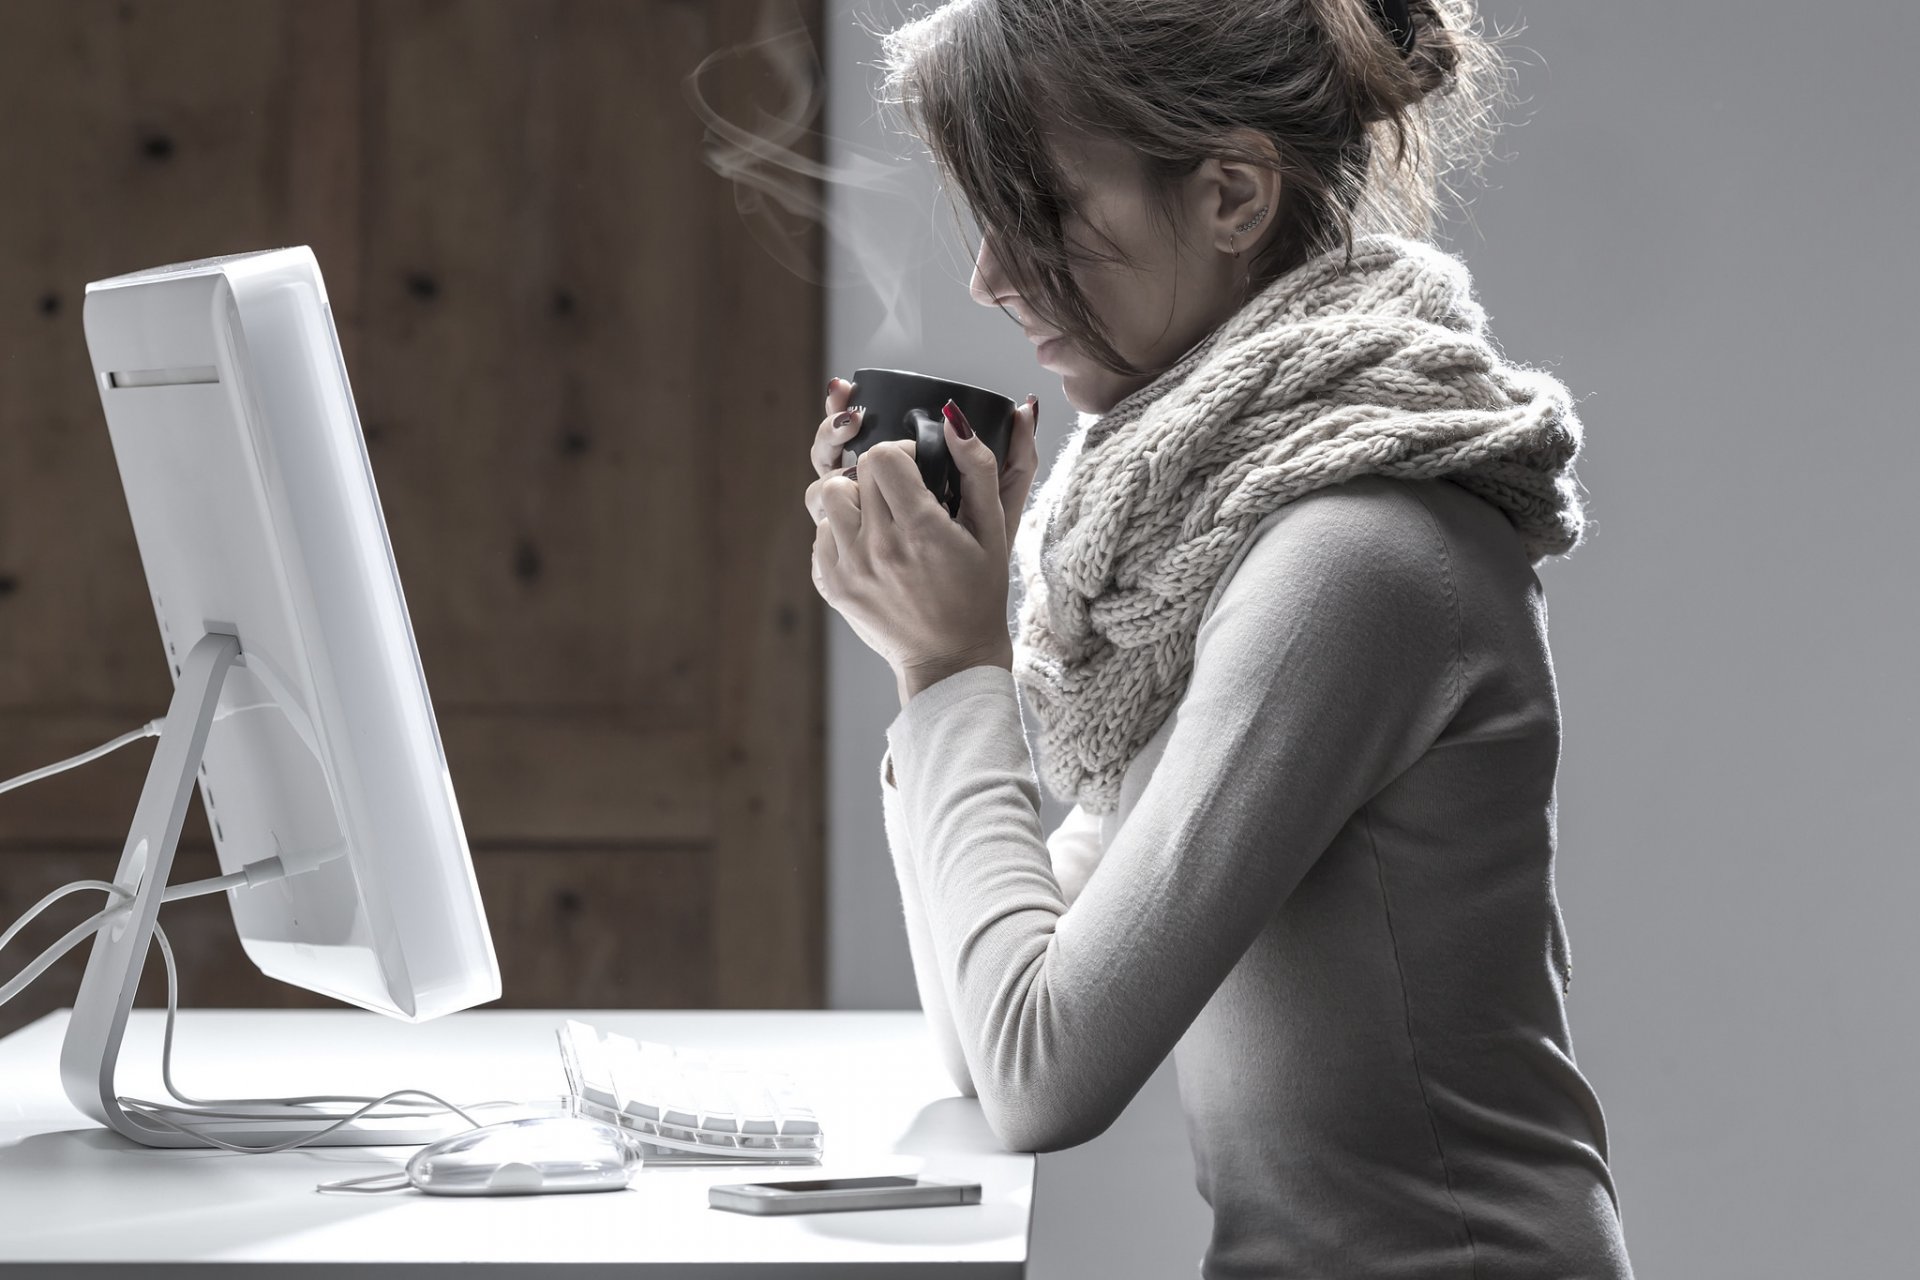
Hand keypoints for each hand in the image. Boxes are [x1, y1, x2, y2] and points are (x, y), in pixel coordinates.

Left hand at [806, 390, 1023, 688]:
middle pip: (855, 471)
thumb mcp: (994, 529)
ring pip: (826, 495)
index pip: (882, 456)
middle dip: (880, 472)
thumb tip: (955, 417)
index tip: (917, 468)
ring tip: (880, 514)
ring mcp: (849, 569)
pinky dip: (841, 530)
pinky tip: (871, 544)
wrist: (950, 659)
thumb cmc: (979, 593)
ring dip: (853, 496)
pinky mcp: (831, 585)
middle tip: (905, 492)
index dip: (901, 453)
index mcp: (920, 530)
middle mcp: (878, 548)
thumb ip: (979, 466)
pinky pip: (819, 532)